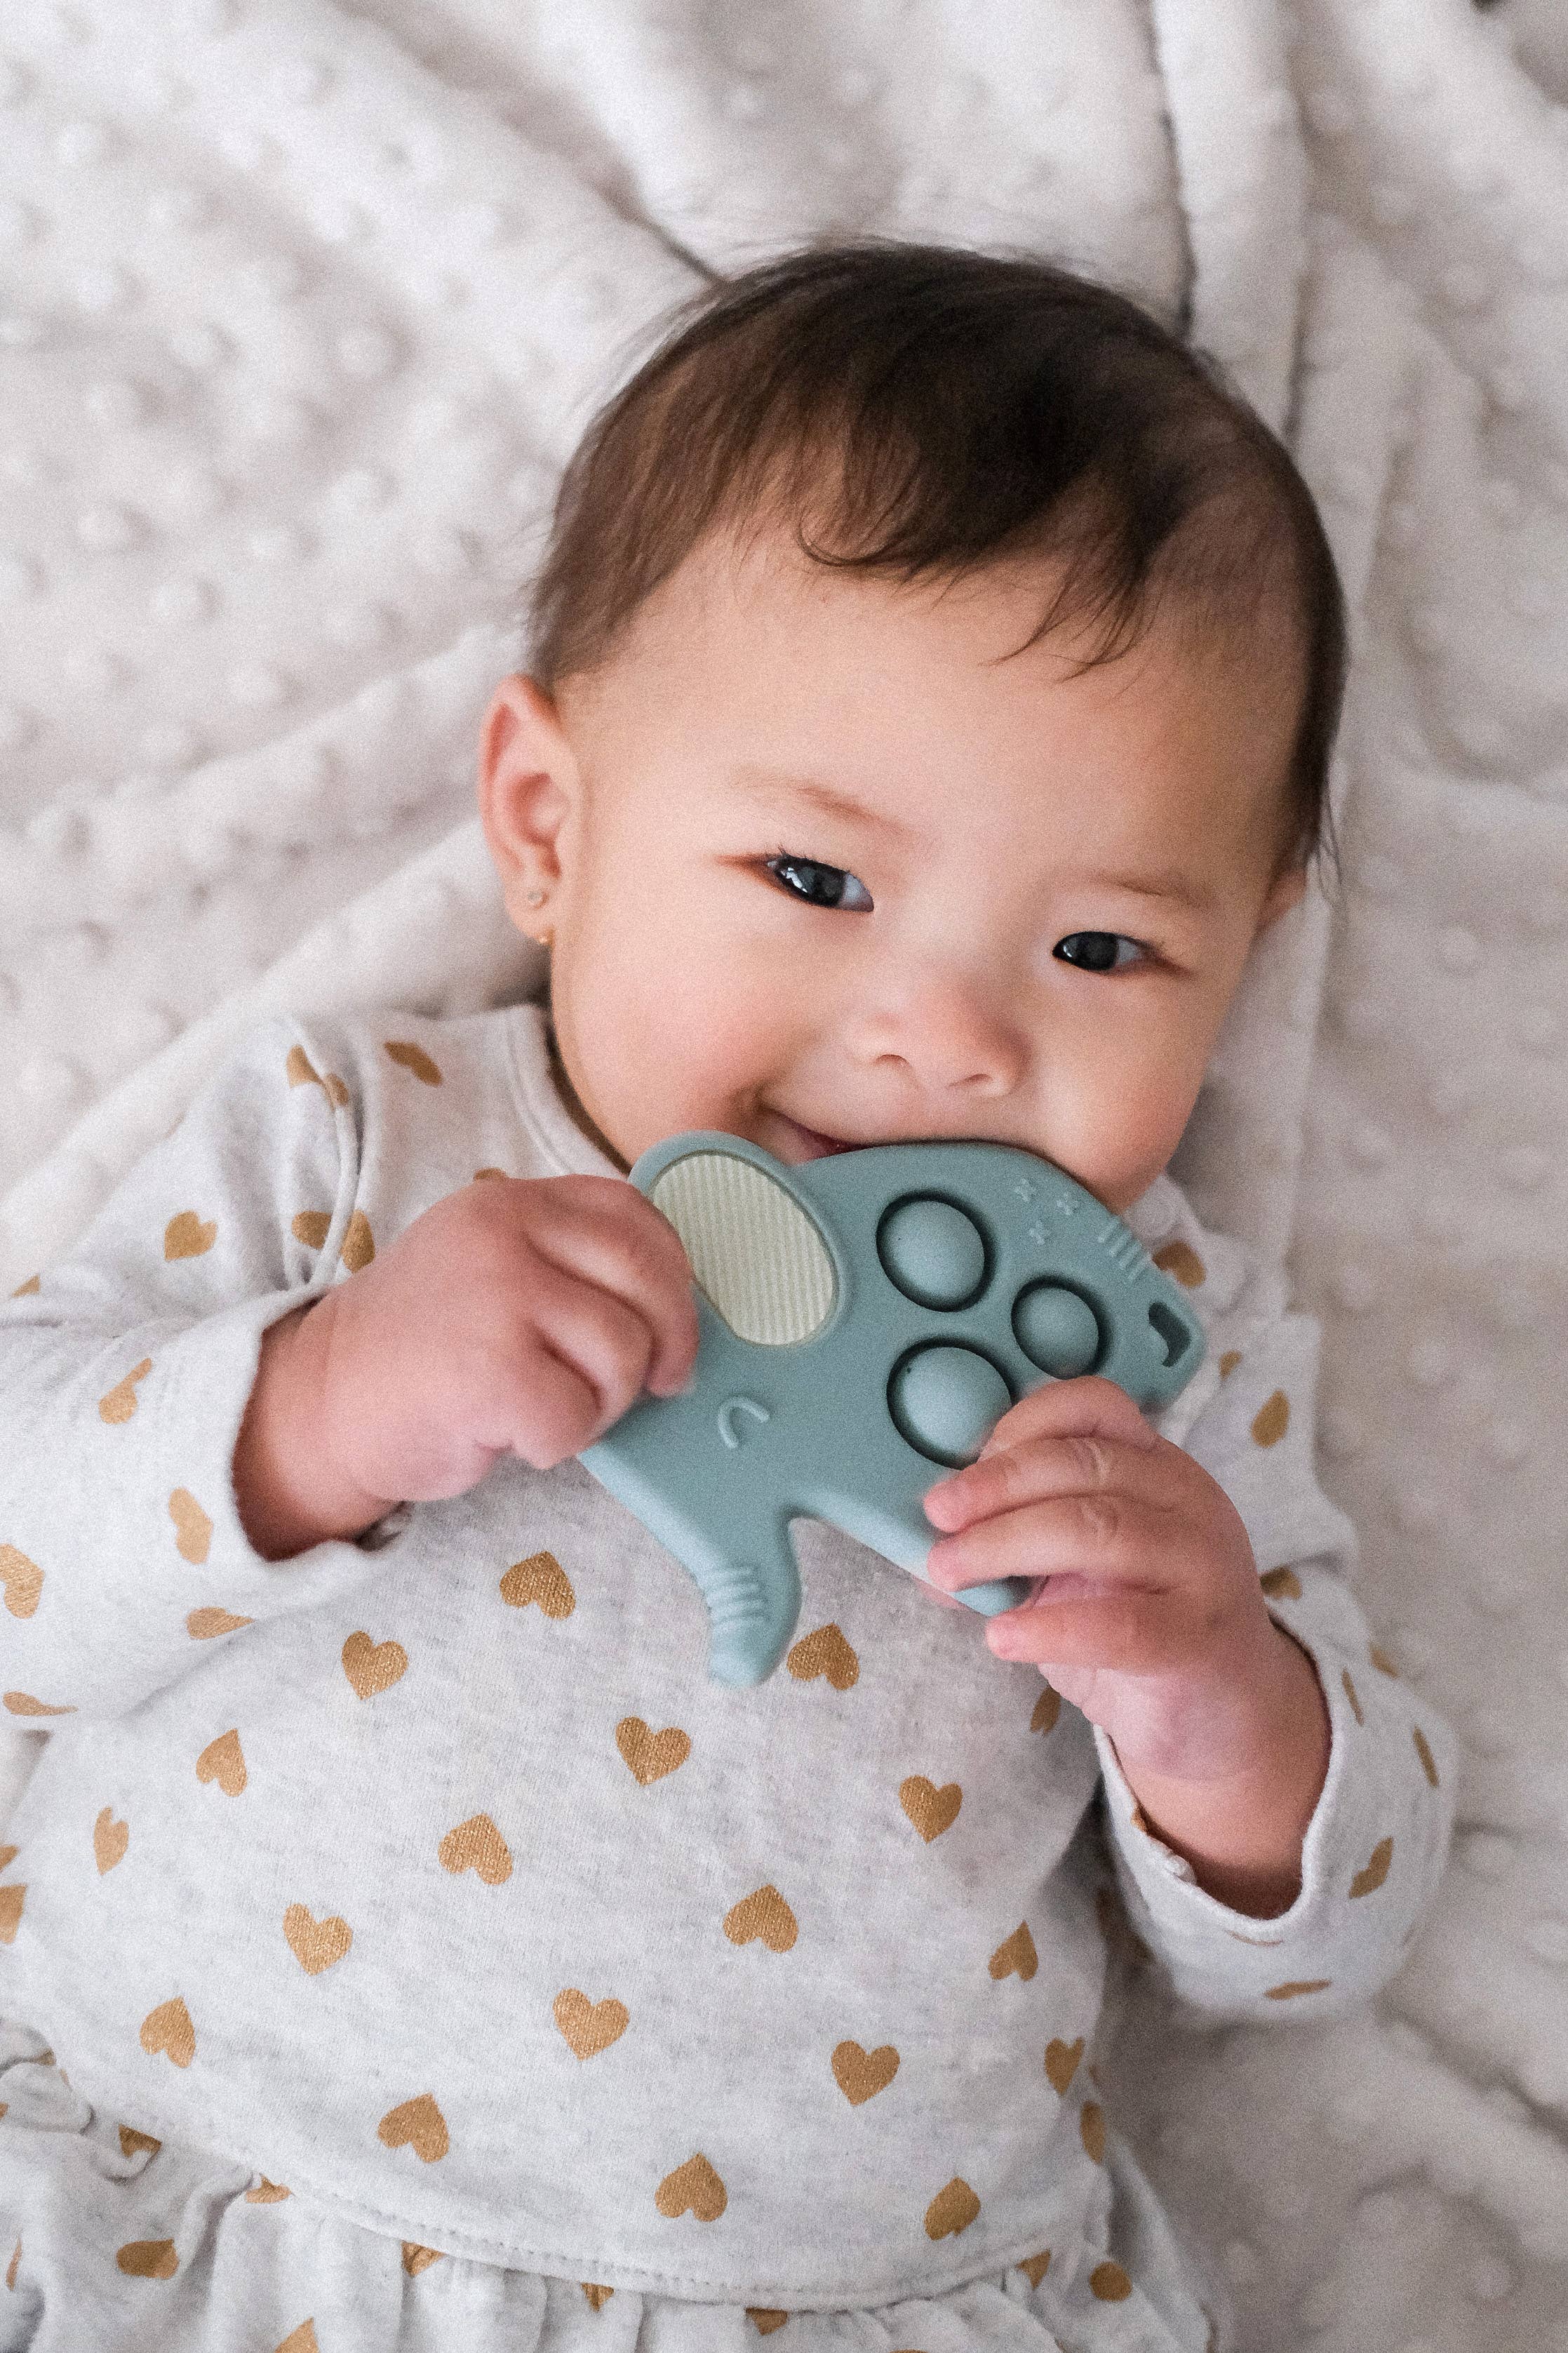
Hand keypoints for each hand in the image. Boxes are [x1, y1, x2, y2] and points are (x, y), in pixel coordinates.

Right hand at [235, 1176, 698, 1555]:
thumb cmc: (423, 1352)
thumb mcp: (491, 1269)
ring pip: (623, 1353)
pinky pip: (577, 1416)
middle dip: (666, 1344)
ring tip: (546, 1409)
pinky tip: (509, 1435)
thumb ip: (567, 1265)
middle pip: (648, 1279)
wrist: (321, 1403)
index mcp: (512, 1201)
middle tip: (650, 1386)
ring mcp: (497, 1295)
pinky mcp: (490, 1369)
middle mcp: (505, 1232)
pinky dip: (557, 1443)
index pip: (633, 1216)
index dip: (673, 1276)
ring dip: (603, 1404)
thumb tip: (675, 1312)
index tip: (668, 1325)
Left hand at [922, 1375, 1315, 1794]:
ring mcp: (1203, 1567)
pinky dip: (1050, 1627)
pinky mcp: (1201, 1639)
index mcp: (1156, 1467)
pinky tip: (1001, 1637)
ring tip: (950, 1574)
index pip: (1096, 1407)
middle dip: (996, 1488)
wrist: (1224, 1719)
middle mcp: (1188, 1501)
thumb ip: (1016, 1547)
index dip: (1023, 1423)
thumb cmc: (1137, 1628)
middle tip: (936, 1521)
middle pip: (1084, 1466)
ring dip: (1006, 1546)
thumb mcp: (1075, 1572)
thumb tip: (923, 1546)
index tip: (965, 1465)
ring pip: (1099, 1530)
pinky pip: (1121, 1626)